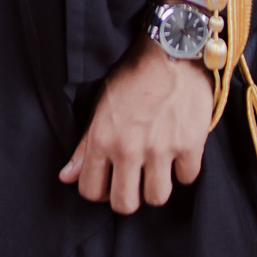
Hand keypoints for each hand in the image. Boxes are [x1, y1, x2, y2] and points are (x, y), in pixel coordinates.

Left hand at [59, 32, 211, 214]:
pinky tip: (178, 152)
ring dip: (156, 186)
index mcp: (102, 139)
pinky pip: (187, 178)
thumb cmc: (132, 76)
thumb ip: (84, 146)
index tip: (108, 181)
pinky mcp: (191, 145)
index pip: (91, 192)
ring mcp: (161, 149)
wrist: (171, 51)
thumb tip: (66, 177)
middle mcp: (129, 149)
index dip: (99, 191)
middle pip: (125, 204)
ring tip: (157, 168)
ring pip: (156, 198)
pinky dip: (183, 169)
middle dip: (128, 197)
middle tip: (133, 181)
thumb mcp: (100, 106)